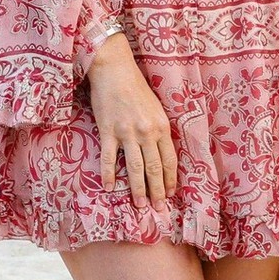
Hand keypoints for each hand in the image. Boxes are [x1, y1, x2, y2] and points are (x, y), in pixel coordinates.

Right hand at [86, 31, 176, 206]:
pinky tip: (109, 188)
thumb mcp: (157, 108)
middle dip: (157, 191)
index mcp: (162, 126)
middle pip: (154, 168)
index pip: (170, 160)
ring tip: (140, 205)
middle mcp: (147, 132)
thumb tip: (162, 151)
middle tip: (158, 209)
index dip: (171, 179)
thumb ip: (160, 129)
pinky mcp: (108, 131)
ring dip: (138, 189)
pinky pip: (109, 158)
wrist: (115, 70)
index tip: (171, 194)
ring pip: (134, 168)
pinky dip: (108, 174)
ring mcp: (127, 133)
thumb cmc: (137, 87)